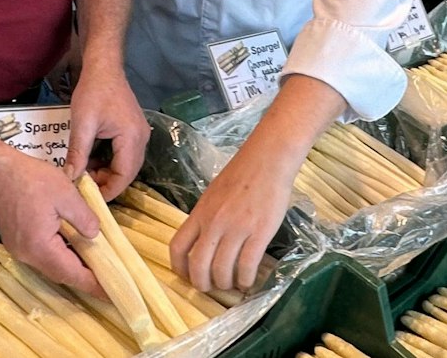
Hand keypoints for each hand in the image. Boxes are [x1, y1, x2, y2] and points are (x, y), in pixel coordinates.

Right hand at [0, 154, 101, 294]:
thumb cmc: (32, 179)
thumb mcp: (67, 195)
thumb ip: (84, 218)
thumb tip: (95, 235)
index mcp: (40, 247)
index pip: (72, 273)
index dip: (93, 285)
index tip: (111, 294)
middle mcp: (27, 255)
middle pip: (60, 274)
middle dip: (85, 278)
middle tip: (108, 280)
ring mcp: (19, 250)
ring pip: (51, 266)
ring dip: (72, 266)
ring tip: (96, 265)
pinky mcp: (16, 241)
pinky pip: (43, 256)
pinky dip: (60, 256)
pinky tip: (74, 248)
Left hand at [66, 61, 149, 200]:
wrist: (104, 67)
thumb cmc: (93, 92)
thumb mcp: (82, 124)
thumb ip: (78, 153)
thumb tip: (70, 178)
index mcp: (132, 138)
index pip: (124, 176)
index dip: (109, 191)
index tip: (90, 198)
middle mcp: (142, 139)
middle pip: (128, 173)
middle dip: (106, 182)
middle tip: (83, 185)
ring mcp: (139, 134)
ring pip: (126, 165)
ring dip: (107, 172)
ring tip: (84, 172)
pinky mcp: (133, 131)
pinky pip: (124, 154)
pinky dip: (109, 161)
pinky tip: (92, 159)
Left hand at [168, 145, 293, 291]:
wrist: (269, 159)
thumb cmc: (242, 173)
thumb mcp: (213, 194)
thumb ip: (207, 217)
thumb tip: (205, 241)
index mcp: (200, 213)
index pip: (178, 247)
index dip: (179, 269)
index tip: (187, 277)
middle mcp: (214, 223)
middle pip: (198, 266)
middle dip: (203, 284)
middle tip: (212, 287)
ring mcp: (237, 229)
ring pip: (222, 270)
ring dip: (226, 284)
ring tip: (233, 284)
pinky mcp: (259, 233)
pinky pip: (247, 266)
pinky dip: (246, 280)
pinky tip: (249, 281)